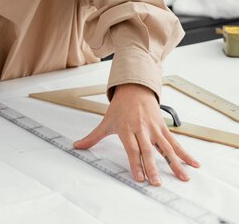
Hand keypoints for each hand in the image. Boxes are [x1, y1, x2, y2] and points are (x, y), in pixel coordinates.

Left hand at [73, 83, 199, 184]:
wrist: (135, 88)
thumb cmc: (120, 107)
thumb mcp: (106, 121)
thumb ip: (93, 137)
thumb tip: (77, 146)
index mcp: (127, 128)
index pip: (132, 148)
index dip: (135, 163)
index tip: (139, 177)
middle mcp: (141, 129)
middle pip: (148, 150)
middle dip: (152, 167)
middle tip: (156, 182)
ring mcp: (154, 128)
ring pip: (165, 148)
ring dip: (175, 163)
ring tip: (183, 177)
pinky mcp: (163, 128)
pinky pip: (174, 143)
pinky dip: (184, 153)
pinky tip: (193, 164)